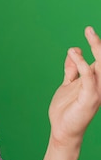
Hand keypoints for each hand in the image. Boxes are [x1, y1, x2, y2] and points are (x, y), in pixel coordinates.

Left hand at [48, 26, 100, 146]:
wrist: (62, 130)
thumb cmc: (65, 109)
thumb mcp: (68, 85)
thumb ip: (72, 70)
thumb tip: (74, 50)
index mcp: (96, 81)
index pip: (100, 60)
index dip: (97, 46)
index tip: (89, 31)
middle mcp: (100, 84)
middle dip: (99, 44)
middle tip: (89, 29)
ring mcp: (96, 91)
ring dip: (97, 49)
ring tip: (89, 34)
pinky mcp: (90, 97)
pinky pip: (88, 77)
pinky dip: (82, 64)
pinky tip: (75, 53)